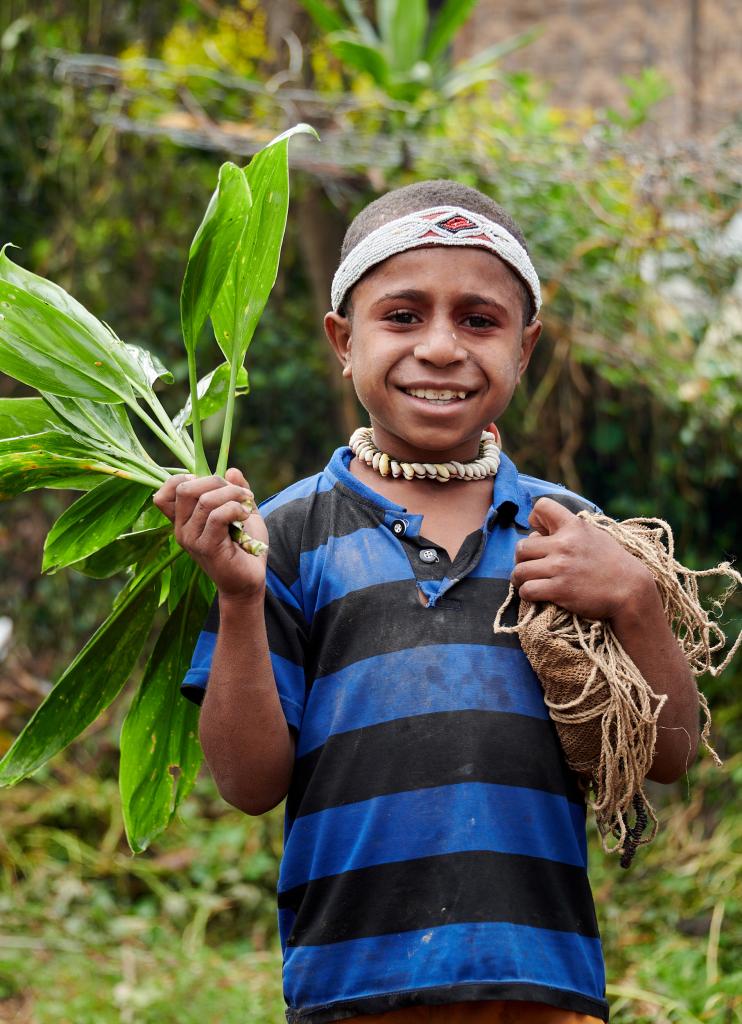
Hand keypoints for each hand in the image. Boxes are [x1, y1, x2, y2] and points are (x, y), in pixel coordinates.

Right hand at [152, 468, 268, 602]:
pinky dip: (235, 508)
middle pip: (183, 488)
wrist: (249, 581)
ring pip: (204, 500)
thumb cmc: (244, 547)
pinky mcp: (206, 547)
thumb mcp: (241, 511)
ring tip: (248, 502)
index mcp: (183, 520)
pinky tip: (246, 515)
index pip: (163, 493)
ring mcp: (191, 539)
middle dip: (214, 481)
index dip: (183, 479)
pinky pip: (216, 516)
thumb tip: (232, 470)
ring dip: (232, 494)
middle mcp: (181, 529)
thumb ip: (235, 490)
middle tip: (238, 491)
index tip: (212, 484)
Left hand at [511, 497, 654, 621]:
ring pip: (519, 570)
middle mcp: (564, 544)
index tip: (539, 533)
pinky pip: (527, 590)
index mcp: (573, 526)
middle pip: (521, 546)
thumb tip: (537, 532)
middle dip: (522, 557)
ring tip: (527, 581)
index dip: (534, 519)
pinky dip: (526, 593)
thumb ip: (568, 530)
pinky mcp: (559, 590)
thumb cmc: (611, 562)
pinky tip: (534, 594)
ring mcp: (560, 567)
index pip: (541, 507)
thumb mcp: (594, 536)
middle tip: (529, 565)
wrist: (630, 590)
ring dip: (520, 578)